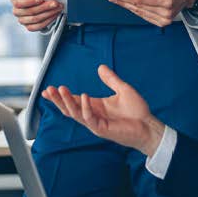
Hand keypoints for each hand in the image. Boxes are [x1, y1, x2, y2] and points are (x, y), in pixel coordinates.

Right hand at [10, 0, 62, 31]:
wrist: (35, 2)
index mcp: (15, 0)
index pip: (19, 3)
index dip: (30, 1)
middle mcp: (17, 11)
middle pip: (30, 11)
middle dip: (45, 7)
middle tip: (55, 3)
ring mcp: (22, 20)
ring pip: (35, 19)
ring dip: (49, 13)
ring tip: (58, 8)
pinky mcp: (29, 26)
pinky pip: (38, 26)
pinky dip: (48, 20)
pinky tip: (54, 15)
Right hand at [42, 64, 164, 155]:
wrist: (149, 126)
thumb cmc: (138, 111)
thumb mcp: (123, 90)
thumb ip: (111, 80)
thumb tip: (101, 67)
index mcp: (95, 106)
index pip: (73, 100)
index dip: (60, 95)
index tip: (48, 88)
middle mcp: (92, 115)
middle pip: (69, 108)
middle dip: (58, 99)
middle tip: (48, 89)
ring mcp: (95, 123)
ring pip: (74, 113)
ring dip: (66, 102)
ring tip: (60, 89)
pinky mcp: (101, 129)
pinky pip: (89, 118)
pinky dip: (85, 107)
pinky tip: (84, 96)